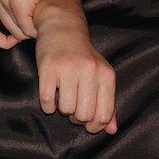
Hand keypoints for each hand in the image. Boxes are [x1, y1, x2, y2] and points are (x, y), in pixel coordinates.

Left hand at [0, 0, 64, 48]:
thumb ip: (0, 6)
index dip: (1, 41)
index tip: (16, 39)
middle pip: (2, 36)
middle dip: (20, 36)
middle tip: (33, 28)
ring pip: (17, 32)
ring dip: (30, 31)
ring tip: (41, 20)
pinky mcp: (18, 1)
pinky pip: (27, 28)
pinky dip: (36, 29)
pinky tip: (43, 21)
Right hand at [35, 12, 116, 133]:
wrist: (63, 27)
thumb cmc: (84, 57)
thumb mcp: (101, 76)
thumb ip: (108, 103)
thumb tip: (112, 131)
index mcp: (106, 74)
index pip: (104, 115)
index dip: (95, 125)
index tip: (88, 120)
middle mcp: (90, 70)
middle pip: (84, 116)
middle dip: (77, 117)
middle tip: (74, 105)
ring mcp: (69, 68)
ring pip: (65, 110)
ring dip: (62, 109)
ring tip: (63, 96)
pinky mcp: (48, 68)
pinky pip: (47, 101)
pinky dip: (48, 105)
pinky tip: (51, 94)